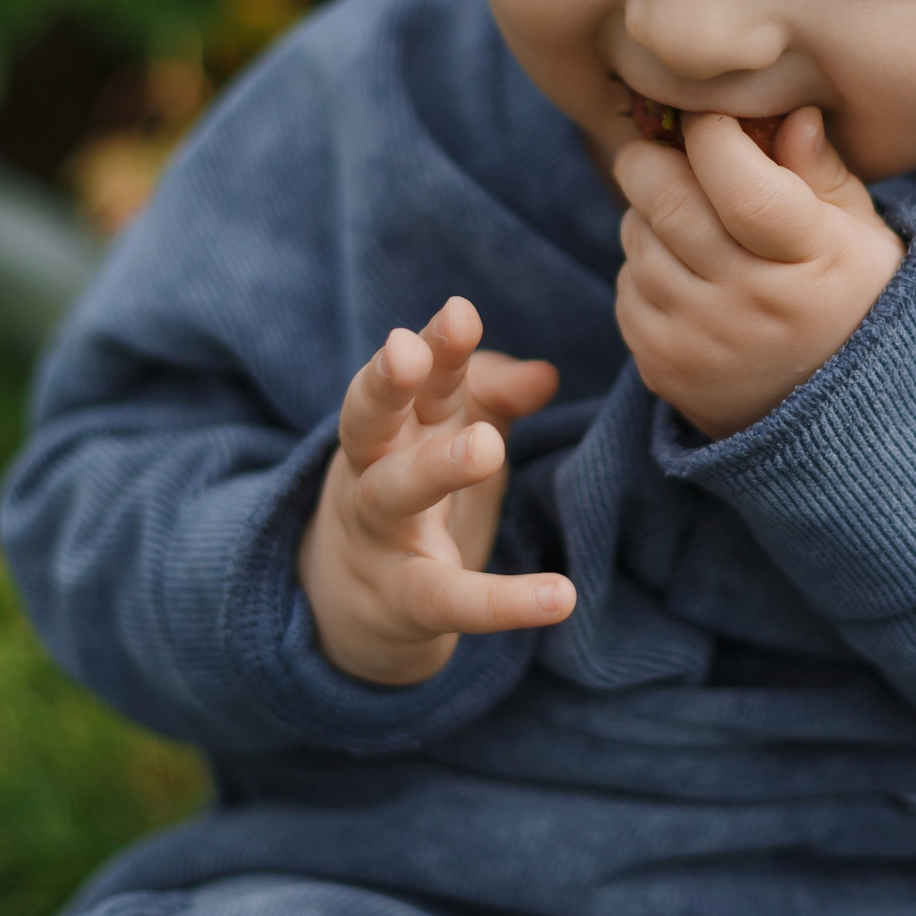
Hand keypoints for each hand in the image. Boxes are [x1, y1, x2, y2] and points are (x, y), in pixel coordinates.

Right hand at [298, 297, 573, 684]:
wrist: (356, 603)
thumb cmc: (414, 490)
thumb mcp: (449, 434)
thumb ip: (495, 397)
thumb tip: (545, 375)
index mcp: (398, 425)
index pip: (415, 377)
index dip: (435, 345)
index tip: (459, 313)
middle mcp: (374, 470)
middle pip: (369, 420)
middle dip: (387, 383)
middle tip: (408, 350)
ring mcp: (381, 534)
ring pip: (395, 494)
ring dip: (435, 466)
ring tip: (488, 447)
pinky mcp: (407, 599)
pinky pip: (450, 599)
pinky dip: (503, 602)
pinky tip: (560, 597)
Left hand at [614, 106, 904, 439]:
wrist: (834, 417)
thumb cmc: (849, 300)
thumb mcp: (861, 233)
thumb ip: (822, 172)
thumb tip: (791, 115)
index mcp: (812, 259)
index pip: (742, 187)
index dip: (713, 137)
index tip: (710, 121)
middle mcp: (751, 303)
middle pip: (667, 204)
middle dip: (652, 160)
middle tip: (665, 152)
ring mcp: (701, 340)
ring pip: (637, 239)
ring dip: (649, 216)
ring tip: (687, 223)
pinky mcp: (662, 366)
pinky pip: (627, 287)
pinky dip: (644, 267)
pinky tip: (682, 275)